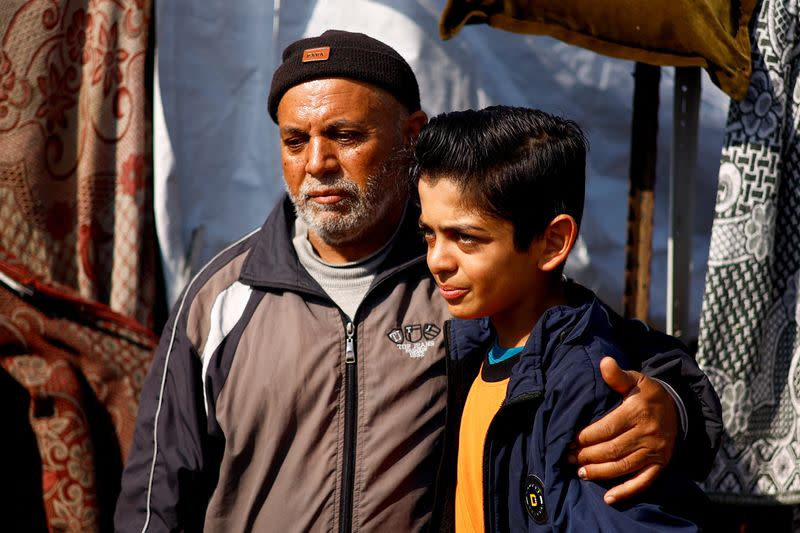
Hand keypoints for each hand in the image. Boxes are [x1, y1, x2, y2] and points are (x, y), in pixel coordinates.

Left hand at [567, 356, 677, 503]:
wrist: (677, 408)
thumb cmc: (648, 394)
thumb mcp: (636, 379)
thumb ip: (617, 375)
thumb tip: (604, 362)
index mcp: (638, 412)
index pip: (607, 428)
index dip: (586, 436)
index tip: (569, 440)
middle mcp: (648, 433)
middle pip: (613, 449)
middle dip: (588, 455)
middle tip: (568, 458)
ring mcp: (655, 451)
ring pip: (624, 466)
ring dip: (600, 472)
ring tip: (580, 473)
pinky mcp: (660, 465)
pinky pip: (643, 482)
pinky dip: (626, 491)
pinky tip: (608, 497)